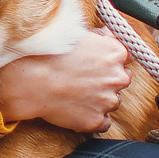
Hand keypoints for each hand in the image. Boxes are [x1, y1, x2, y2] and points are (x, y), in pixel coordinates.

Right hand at [0, 30, 131, 133]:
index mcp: (116, 53)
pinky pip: (102, 123)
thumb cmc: (49, 53)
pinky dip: (92, 118)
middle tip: (84, 79)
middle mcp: (118, 77)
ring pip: (112, 102)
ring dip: (99, 99)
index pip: (128, 57)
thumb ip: (101, 37)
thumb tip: (110, 36)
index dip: (112, 61)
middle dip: (107, 80)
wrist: (30, 80)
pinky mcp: (96, 120)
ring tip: (75, 94)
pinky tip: (77, 110)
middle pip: (121, 80)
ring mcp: (108, 101)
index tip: (100, 64)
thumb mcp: (78, 34)